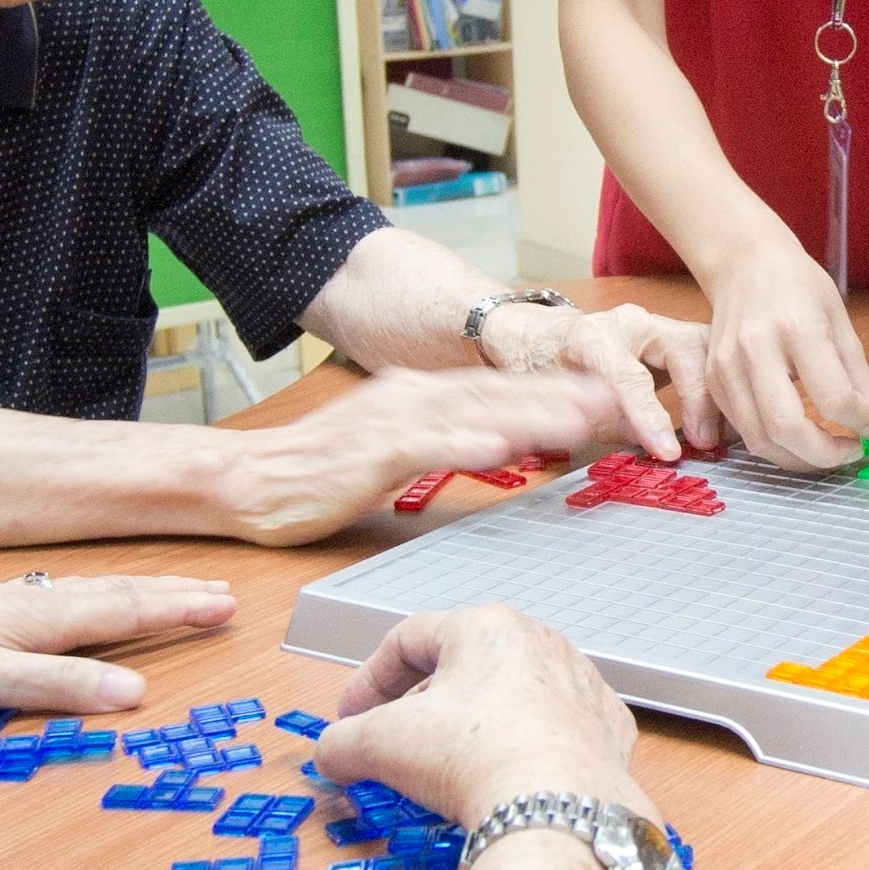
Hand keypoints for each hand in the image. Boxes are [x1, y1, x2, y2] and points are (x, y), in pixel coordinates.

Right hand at [212, 367, 622, 545]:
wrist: (252, 481)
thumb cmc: (321, 473)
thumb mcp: (396, 450)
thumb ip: (447, 441)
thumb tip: (502, 444)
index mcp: (420, 396)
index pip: (500, 388)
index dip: (554, 388)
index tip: (604, 392)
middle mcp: (412, 397)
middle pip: (500, 393)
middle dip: (560, 394)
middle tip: (616, 400)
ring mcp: (391, 422)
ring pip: (473, 414)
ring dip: (529, 415)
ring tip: (580, 420)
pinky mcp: (370, 452)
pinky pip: (425, 447)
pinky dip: (463, 446)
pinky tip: (499, 450)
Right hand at [318, 603, 648, 830]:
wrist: (557, 811)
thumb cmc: (476, 757)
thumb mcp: (380, 744)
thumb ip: (341, 742)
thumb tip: (331, 753)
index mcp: (485, 627)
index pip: (409, 639)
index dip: (369, 679)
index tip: (352, 716)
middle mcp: (540, 644)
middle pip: (462, 668)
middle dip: (419, 708)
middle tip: (393, 746)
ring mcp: (580, 686)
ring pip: (511, 698)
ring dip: (473, 727)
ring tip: (448, 769)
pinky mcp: (605, 731)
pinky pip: (553, 732)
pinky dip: (524, 751)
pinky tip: (505, 780)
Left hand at [480, 298, 715, 460]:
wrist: (542, 338)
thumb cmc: (544, 368)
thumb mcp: (560, 403)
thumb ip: (604, 422)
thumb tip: (648, 444)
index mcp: (591, 336)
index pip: (629, 375)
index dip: (652, 415)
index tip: (670, 451)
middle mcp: (631, 322)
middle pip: (684, 348)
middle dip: (701, 397)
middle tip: (704, 441)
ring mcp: (656, 325)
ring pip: (705, 346)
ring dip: (719, 392)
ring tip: (723, 435)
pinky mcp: (674, 336)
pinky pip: (707, 355)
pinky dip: (720, 387)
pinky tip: (726, 421)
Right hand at [701, 242, 868, 468]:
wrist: (745, 264)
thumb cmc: (799, 286)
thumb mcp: (840, 321)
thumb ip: (858, 378)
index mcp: (797, 328)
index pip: (835, 398)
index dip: (865, 426)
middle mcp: (755, 349)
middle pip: (787, 429)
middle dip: (825, 456)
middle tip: (852, 453)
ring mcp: (726, 367)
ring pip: (760, 440)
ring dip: (799, 460)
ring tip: (828, 452)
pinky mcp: (712, 380)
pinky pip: (743, 431)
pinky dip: (774, 446)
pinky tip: (799, 439)